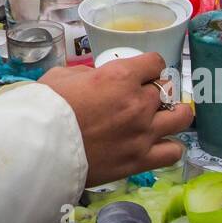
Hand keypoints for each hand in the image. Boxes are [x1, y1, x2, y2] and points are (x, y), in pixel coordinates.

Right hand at [41, 54, 192, 185]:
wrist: (40, 147)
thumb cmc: (48, 107)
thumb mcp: (64, 76)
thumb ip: (88, 74)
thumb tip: (96, 78)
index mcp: (120, 76)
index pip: (155, 62)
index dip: (147, 67)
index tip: (140, 74)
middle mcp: (138, 102)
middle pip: (166, 89)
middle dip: (154, 90)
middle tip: (139, 98)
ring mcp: (143, 133)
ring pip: (181, 117)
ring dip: (173, 114)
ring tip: (162, 118)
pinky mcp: (140, 160)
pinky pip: (173, 151)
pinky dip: (170, 146)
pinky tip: (158, 144)